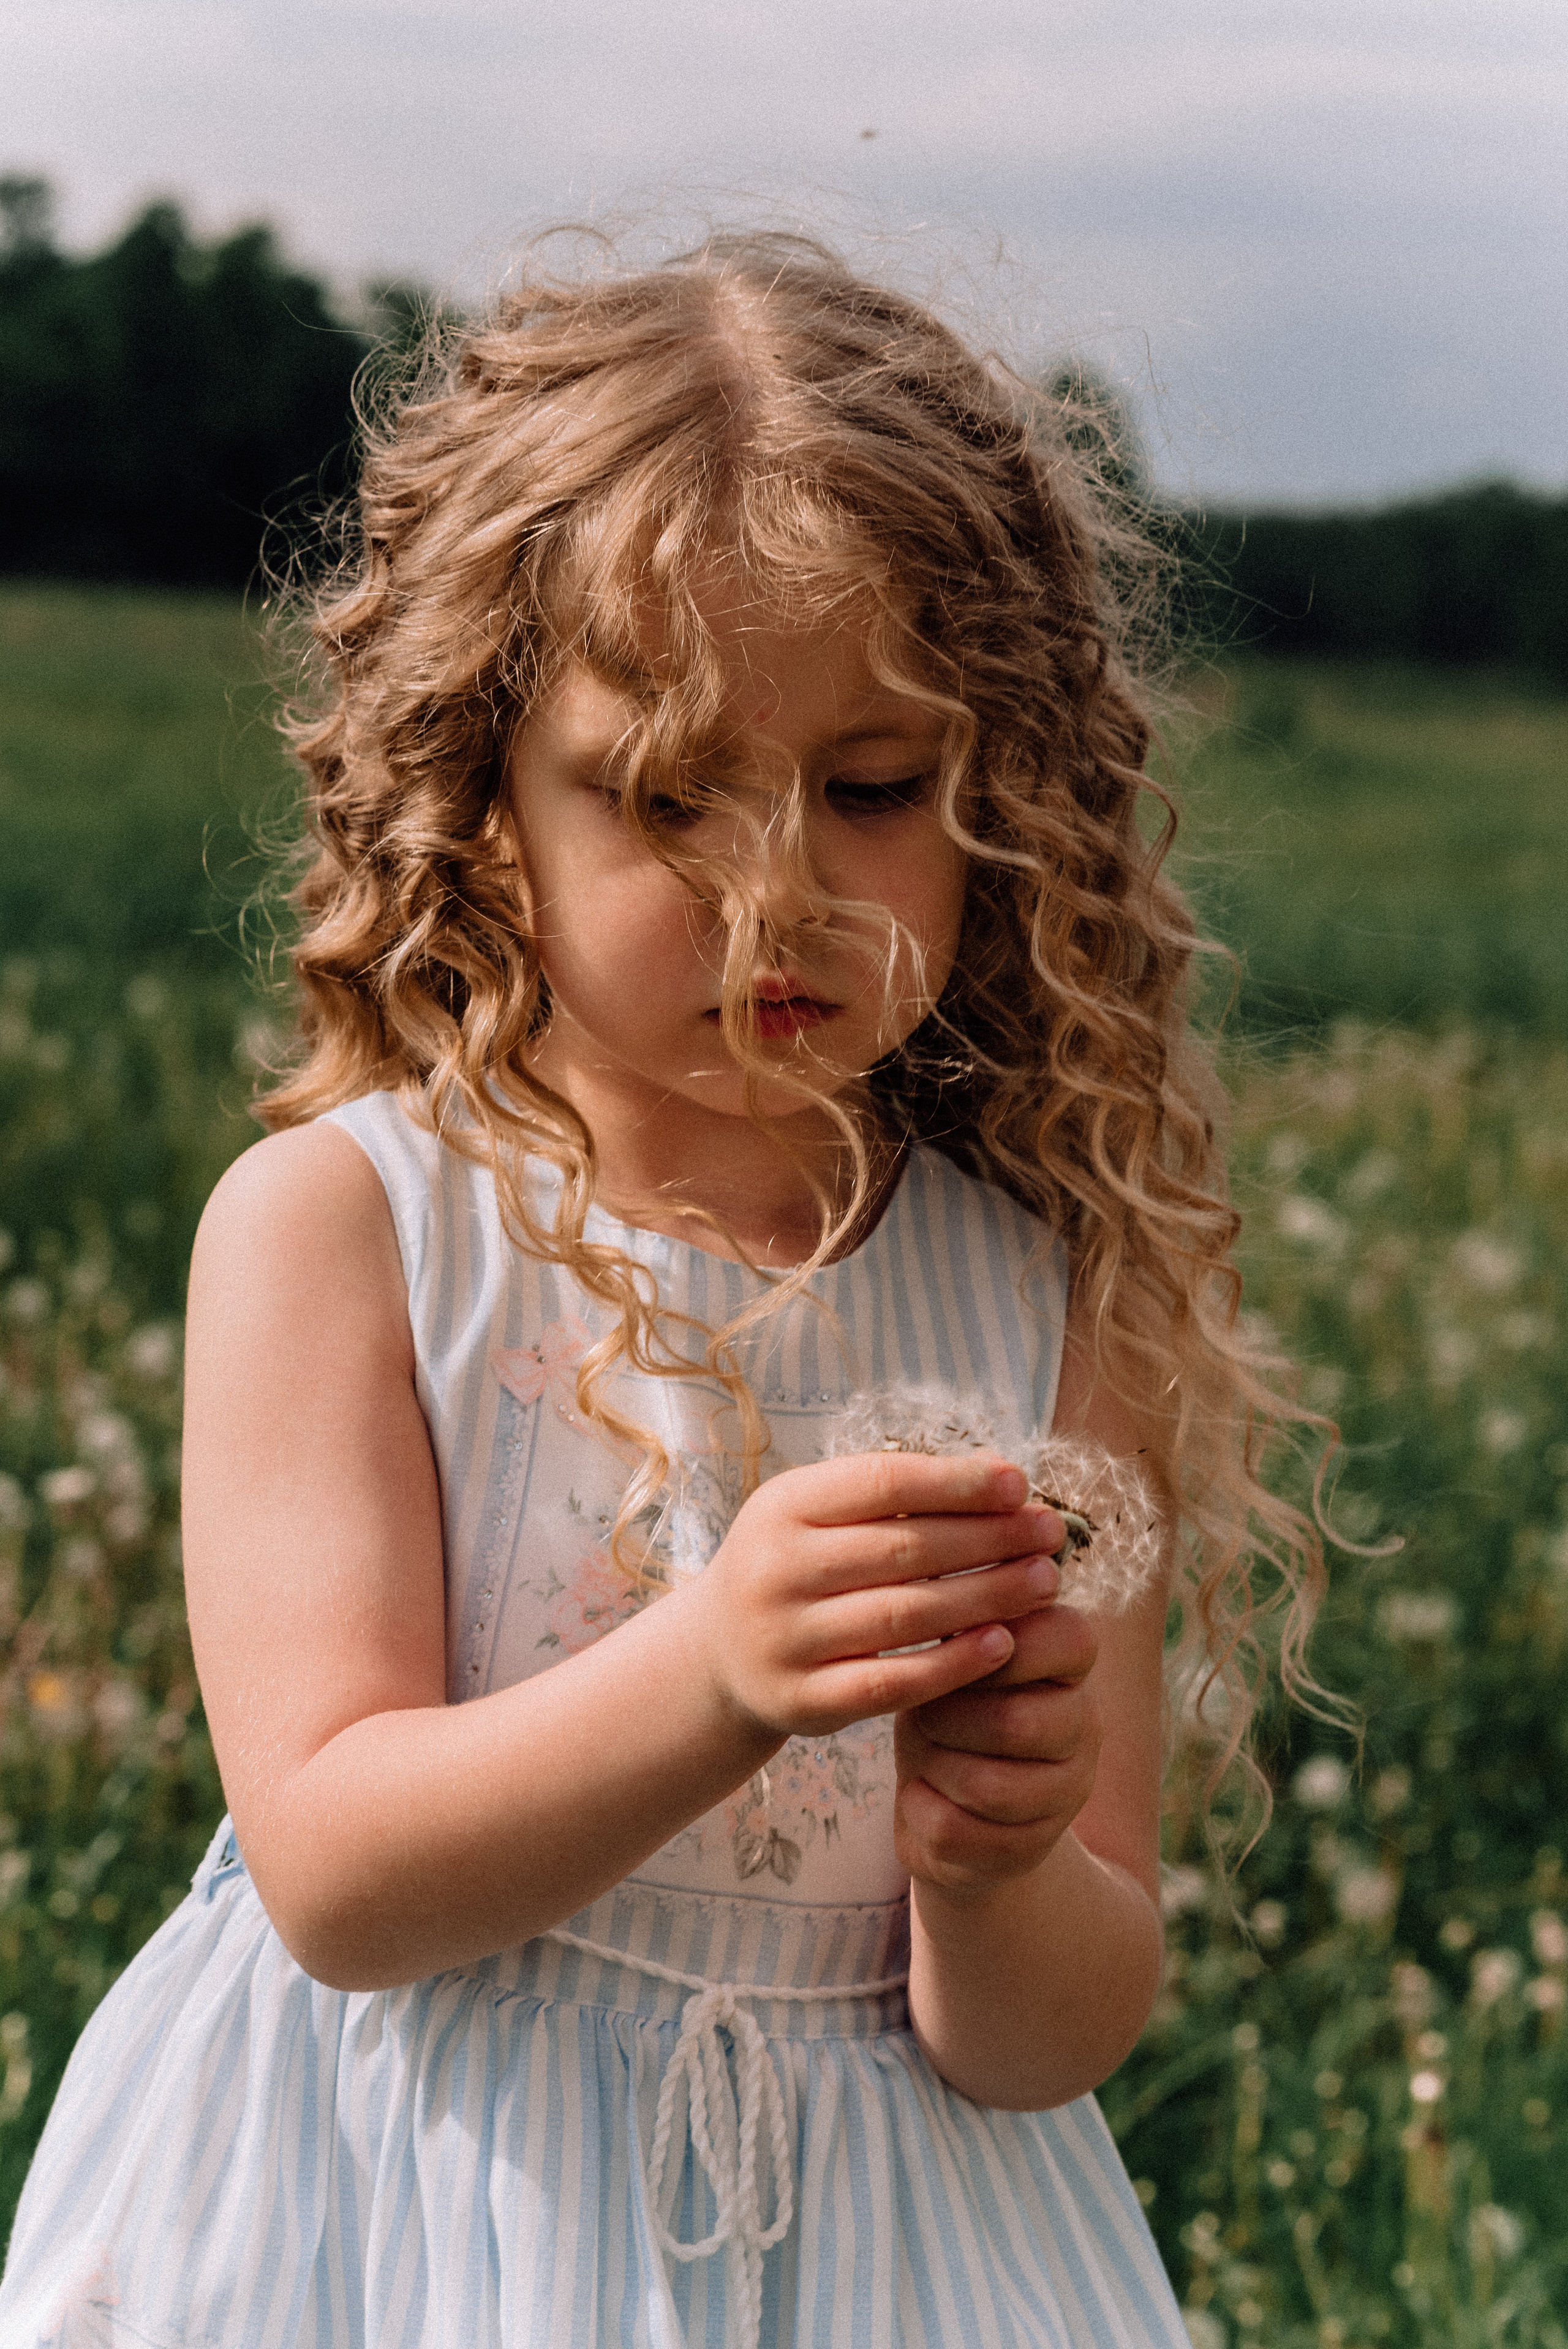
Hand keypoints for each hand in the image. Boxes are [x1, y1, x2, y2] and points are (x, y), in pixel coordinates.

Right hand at [681, 1452, 1064, 1745]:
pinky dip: (953, 1664)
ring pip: (904, 1616)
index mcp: (781, 1506)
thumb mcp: (819, 1514)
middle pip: (903, 1549)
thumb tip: (999, 1476)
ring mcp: (785, 1640)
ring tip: (1043, 1581)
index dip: (958, 1482)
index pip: (883, 1483)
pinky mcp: (803, 1703)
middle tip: (1050, 1535)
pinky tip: (1004, 1643)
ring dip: (986, 1596)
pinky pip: (891, 1684)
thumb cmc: (796, 1564)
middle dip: (990, 1539)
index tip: (1020, 1484)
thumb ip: (896, 1494)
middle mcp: (775, 1570)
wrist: (719, 1653)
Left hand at [893, 1593, 1101, 1894]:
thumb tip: (945, 1543)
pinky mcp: (1029, 1849)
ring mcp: (1066, 1794)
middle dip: (947, 1716)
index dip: (996, 1643)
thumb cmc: (945, 1697)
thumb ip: (963, 1608)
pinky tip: (921, 1794)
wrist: (950, 1797)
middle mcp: (1085, 1725)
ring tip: (924, 1750)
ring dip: (933, 1765)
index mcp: (1074, 1660)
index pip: (1066, 1639)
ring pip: (988, 1785)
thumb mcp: (953, 1645)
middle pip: (1016, 1720)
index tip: (953, 1644)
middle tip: (924, 1709)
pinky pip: (958, 1832)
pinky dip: (919, 1810)